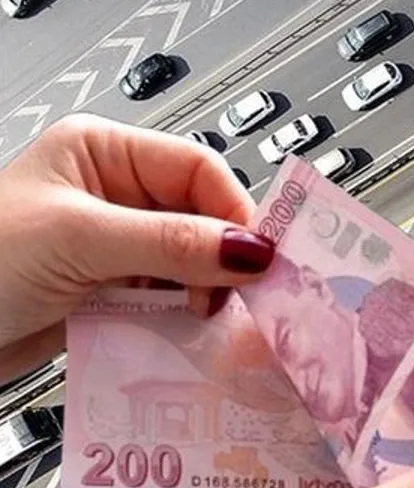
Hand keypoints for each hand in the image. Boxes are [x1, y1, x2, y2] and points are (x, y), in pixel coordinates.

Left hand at [0, 113, 274, 379]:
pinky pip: (168, 300)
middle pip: (203, 219)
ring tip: (204, 320)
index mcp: (105, 152)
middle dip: (222, 258)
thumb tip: (253, 250)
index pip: (200, 168)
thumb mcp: (79, 239)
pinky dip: (181, 319)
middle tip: (234, 298)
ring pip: (192, 264)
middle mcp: (115, 194)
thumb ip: (171, 242)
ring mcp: (114, 246)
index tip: (259, 259)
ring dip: (204, 294)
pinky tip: (184, 335)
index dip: (234, 211)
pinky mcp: (110, 293)